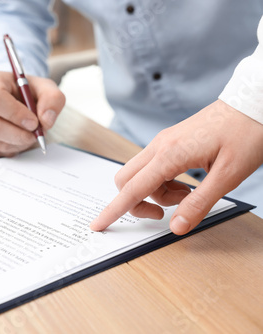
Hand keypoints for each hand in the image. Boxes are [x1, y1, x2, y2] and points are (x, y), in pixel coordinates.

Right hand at [0, 71, 64, 156]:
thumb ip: (52, 99)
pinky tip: (18, 137)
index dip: (15, 114)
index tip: (33, 122)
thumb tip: (47, 120)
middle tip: (36, 134)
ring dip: (19, 143)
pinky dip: (12, 148)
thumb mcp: (44, 86)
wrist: (10, 98)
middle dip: (20, 135)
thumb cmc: (25, 91)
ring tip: (29, 134)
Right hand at [91, 99, 262, 234]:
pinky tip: (186, 183)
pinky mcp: (169, 141)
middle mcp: (159, 146)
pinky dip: (162, 182)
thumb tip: (176, 226)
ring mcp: (162, 142)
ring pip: (140, 175)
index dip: (114, 210)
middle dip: (137, 202)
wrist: (252, 103)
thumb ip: (199, 203)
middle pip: (126, 180)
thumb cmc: (245, 134)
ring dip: (155, 193)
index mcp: (170, 154)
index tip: (98, 224)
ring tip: (187, 195)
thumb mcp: (228, 175)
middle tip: (164, 213)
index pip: (133, 189)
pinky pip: (152, 167)